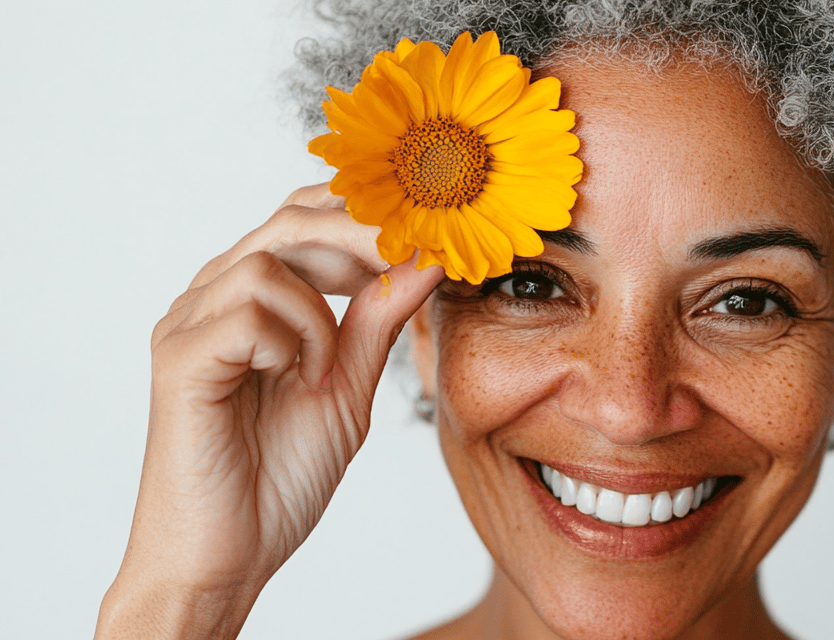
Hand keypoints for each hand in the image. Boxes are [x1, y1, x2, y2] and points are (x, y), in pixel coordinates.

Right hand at [97, 184, 442, 637]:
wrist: (230, 554)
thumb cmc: (279, 473)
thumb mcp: (348, 383)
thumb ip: (380, 317)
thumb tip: (427, 255)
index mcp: (251, 294)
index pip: (303, 216)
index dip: (366, 214)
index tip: (425, 232)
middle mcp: (212, 295)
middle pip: (288, 220)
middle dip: (361, 236)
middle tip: (407, 260)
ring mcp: (189, 323)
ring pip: (269, 261)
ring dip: (320, 314)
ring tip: (321, 371)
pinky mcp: (179, 360)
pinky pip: (247, 314)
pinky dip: (287, 344)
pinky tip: (290, 381)